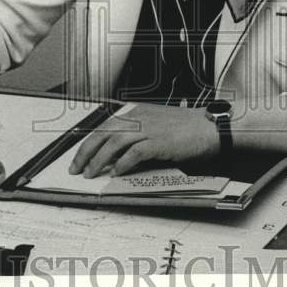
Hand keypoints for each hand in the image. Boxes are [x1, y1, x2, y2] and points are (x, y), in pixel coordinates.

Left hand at [68, 103, 220, 177]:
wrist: (209, 127)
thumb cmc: (187, 128)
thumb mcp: (156, 123)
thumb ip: (137, 134)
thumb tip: (116, 154)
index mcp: (137, 113)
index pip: (105, 126)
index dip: (88, 142)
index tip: (80, 157)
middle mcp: (139, 118)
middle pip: (103, 133)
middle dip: (86, 152)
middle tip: (77, 168)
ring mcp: (148, 129)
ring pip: (114, 143)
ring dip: (99, 160)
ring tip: (91, 173)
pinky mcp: (158, 142)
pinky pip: (134, 153)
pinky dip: (122, 164)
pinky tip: (116, 173)